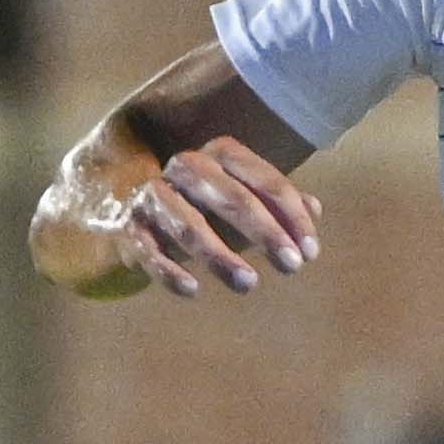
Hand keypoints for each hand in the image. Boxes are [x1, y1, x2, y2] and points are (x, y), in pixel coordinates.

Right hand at [101, 133, 317, 297]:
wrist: (135, 211)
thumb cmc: (206, 208)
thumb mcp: (245, 204)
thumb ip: (278, 205)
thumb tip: (315, 210)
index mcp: (220, 154)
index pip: (264, 181)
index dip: (291, 216)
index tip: (311, 252)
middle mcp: (185, 167)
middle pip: (230, 197)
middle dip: (264, 232)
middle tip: (292, 266)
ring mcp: (153, 196)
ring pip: (188, 225)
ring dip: (219, 256)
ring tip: (249, 283)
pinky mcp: (129, 228)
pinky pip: (148, 251)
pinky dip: (168, 270)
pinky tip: (192, 289)